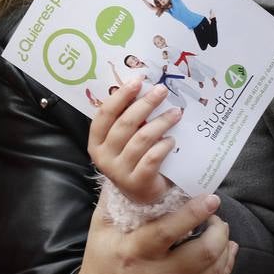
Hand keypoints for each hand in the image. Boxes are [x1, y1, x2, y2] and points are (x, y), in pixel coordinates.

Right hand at [63, 194, 235, 273]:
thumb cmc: (101, 264)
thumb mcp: (101, 229)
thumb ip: (115, 198)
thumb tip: (131, 165)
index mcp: (131, 252)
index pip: (168, 231)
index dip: (194, 213)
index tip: (212, 199)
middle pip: (202, 254)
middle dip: (219, 231)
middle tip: (218, 218)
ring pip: (211, 273)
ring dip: (225, 249)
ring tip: (222, 234)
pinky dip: (223, 270)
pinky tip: (225, 256)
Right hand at [88, 78, 178, 203]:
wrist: (142, 193)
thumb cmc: (135, 158)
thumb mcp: (125, 139)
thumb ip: (128, 119)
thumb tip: (146, 87)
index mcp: (96, 142)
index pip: (104, 114)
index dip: (120, 96)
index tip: (138, 81)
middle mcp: (104, 157)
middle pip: (125, 124)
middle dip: (145, 104)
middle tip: (162, 91)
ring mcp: (119, 172)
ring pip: (141, 139)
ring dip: (161, 123)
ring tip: (176, 113)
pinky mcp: (137, 183)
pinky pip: (151, 159)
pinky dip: (163, 147)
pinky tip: (172, 140)